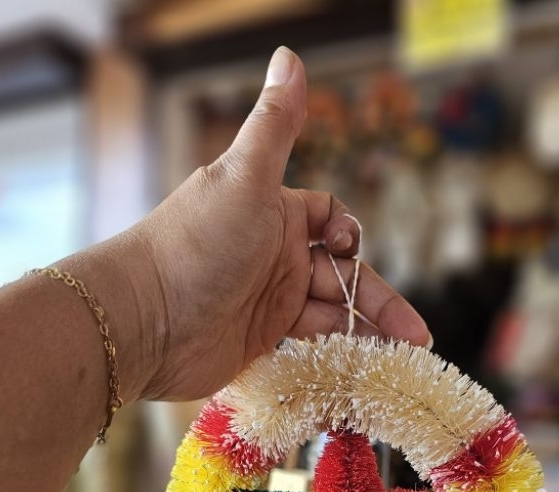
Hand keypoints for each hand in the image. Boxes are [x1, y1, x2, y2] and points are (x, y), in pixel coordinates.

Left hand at [123, 46, 430, 401]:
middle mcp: (274, 256)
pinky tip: (364, 369)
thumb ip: (275, 126)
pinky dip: (339, 355)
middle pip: (342, 275)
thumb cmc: (193, 243)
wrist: (144, 321)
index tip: (349, 251)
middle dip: (378, 301)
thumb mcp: (243, 178)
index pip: (329, 219)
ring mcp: (268, 302)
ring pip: (332, 315)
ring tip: (402, 356)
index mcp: (273, 212)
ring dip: (367, 332)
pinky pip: (311, 347)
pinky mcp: (261, 343)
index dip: (348, 235)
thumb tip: (290, 56)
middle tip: (414, 335)